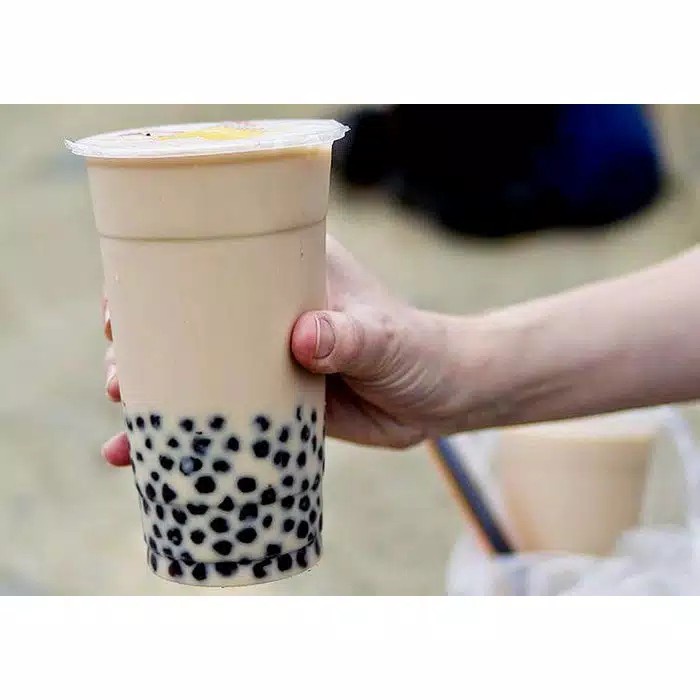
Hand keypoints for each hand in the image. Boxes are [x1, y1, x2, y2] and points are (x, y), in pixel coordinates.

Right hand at [102, 237, 463, 465]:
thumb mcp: (385, 337)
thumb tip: (301, 339)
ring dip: (157, 393)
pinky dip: (191, 435)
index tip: (122, 306)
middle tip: (121, 376)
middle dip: (144, 347)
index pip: (211, 263)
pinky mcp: (273, 400)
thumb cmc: (417, 349)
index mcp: (288, 271)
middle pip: (188, 321)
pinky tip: (152, 461)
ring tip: (126, 418)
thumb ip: (350, 336)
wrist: (439, 398)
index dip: (158, 281)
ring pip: (198, 371)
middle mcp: (268, 311)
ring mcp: (266, 358)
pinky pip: (223, 413)